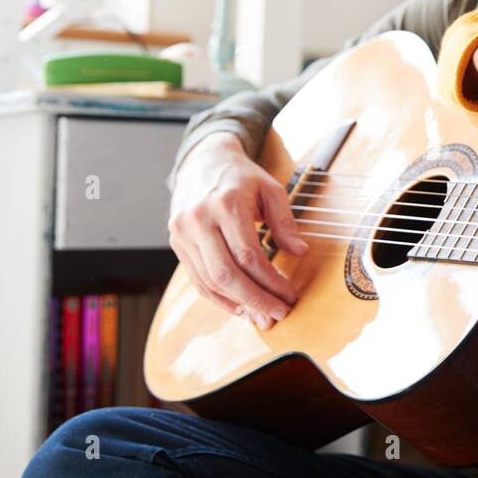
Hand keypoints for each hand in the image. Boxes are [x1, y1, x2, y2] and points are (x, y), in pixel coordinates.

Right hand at [167, 132, 305, 328]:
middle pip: (226, 273)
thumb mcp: (270, 188)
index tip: (289, 296)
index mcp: (227, 203)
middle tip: (278, 315)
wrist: (203, 161)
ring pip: (209, 281)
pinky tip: (240, 306)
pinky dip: (218, 298)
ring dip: (237, 304)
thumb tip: (300, 252)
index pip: (248, 255)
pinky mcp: (177, 243)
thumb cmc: (241, 176)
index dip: (271, 281)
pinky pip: (197, 279)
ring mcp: (183, 233)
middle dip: (255, 300)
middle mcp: (199, 219)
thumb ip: (285, 221)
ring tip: (262, 316)